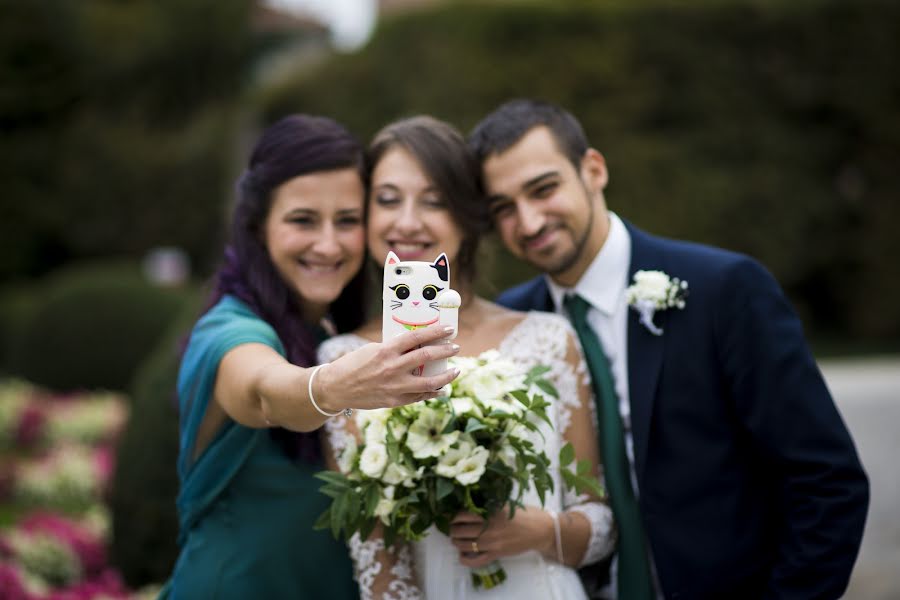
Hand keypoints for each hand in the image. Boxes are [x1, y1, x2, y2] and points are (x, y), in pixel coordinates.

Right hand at [317, 323, 460, 410]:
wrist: (335, 388)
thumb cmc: (353, 365)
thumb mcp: (372, 349)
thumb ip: (393, 349)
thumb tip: (416, 346)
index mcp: (386, 350)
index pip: (417, 337)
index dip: (435, 332)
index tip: (448, 329)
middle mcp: (392, 368)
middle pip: (426, 356)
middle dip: (444, 351)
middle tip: (455, 347)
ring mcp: (394, 386)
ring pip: (429, 382)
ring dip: (446, 376)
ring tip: (455, 371)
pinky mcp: (394, 401)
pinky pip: (419, 396)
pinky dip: (432, 393)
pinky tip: (441, 389)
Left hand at [449, 507, 552, 567]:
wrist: (541, 530)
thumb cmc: (525, 514)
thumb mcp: (506, 503)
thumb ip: (490, 504)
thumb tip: (472, 503)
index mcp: (491, 512)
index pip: (463, 515)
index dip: (455, 516)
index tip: (453, 516)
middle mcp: (489, 528)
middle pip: (461, 531)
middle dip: (453, 530)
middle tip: (452, 528)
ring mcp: (492, 543)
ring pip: (465, 545)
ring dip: (456, 542)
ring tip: (455, 539)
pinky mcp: (497, 554)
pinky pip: (477, 560)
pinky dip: (466, 560)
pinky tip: (461, 556)